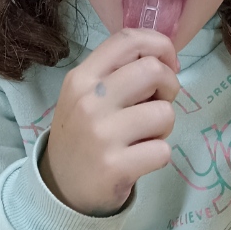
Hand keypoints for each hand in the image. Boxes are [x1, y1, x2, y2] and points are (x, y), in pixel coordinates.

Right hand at [40, 29, 179, 215]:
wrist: (62, 189)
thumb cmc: (84, 136)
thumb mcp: (87, 96)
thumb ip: (119, 73)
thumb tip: (167, 60)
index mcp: (82, 78)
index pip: (128, 40)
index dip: (160, 45)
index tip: (168, 64)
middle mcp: (89, 102)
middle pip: (153, 70)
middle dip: (169, 87)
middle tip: (157, 105)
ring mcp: (101, 135)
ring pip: (164, 113)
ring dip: (164, 127)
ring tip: (144, 137)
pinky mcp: (116, 166)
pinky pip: (163, 150)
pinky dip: (158, 155)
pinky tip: (139, 159)